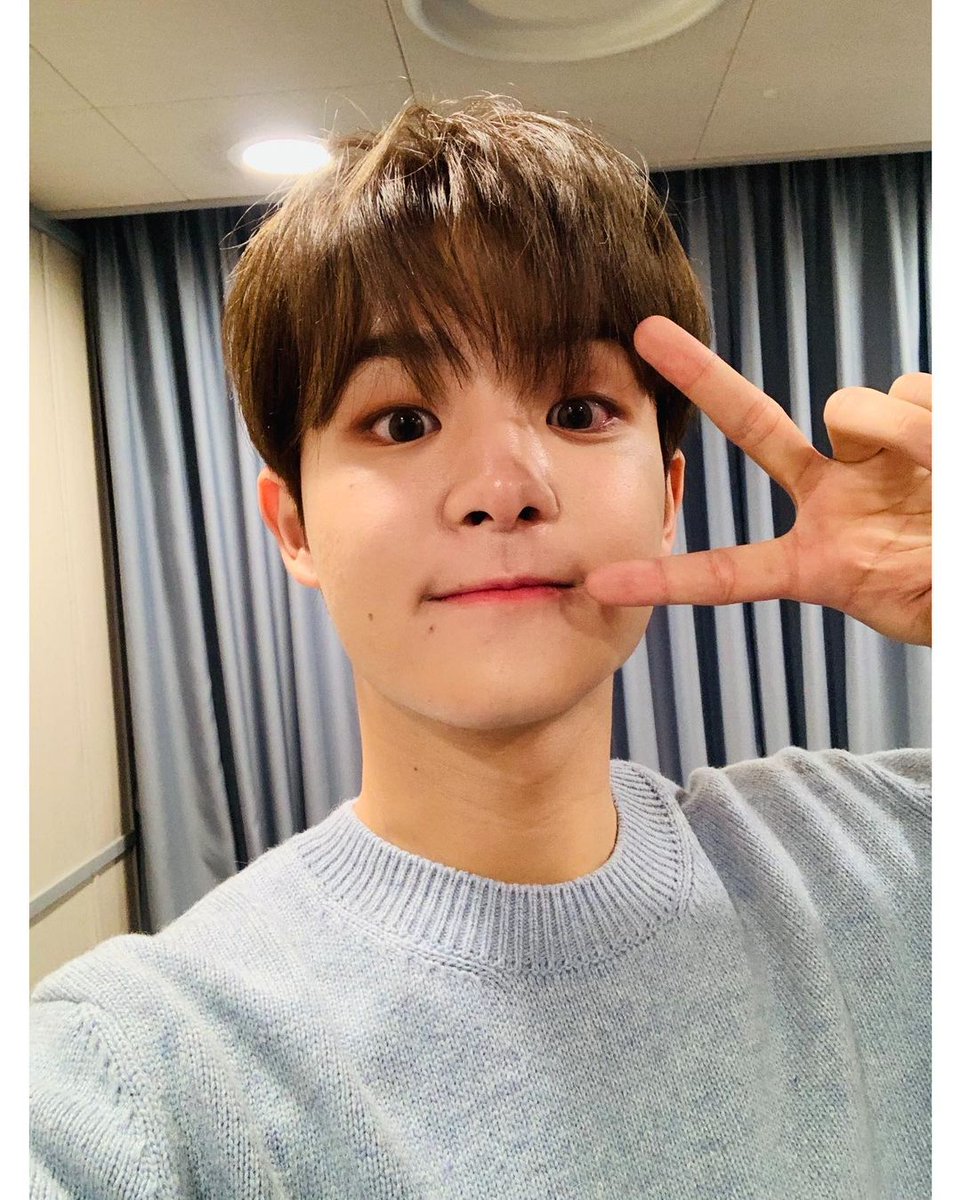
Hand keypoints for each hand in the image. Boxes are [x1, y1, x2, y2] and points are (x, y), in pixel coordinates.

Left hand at [585, 316, 931, 646]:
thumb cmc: (945, 590)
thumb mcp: (907, 596)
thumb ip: (861, 541)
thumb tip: (866, 423)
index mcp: (818, 565)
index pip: (728, 573)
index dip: (667, 581)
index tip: (599, 585)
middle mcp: (834, 501)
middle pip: (756, 426)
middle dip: (704, 376)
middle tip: (648, 331)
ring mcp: (872, 463)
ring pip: (853, 404)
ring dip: (890, 426)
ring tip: (935, 473)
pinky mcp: (917, 428)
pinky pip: (910, 391)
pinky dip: (926, 415)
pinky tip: (942, 452)